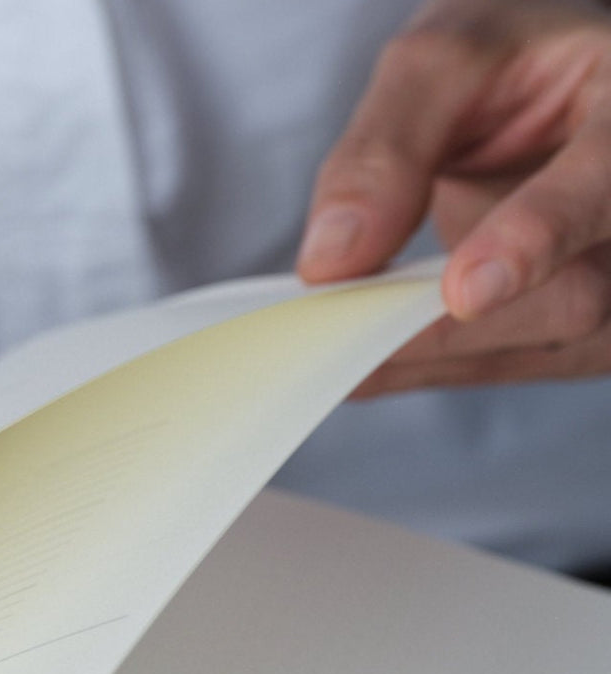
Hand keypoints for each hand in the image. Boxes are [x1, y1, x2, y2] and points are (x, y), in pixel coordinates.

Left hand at [297, 0, 610, 393]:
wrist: (547, 106)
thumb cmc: (511, 70)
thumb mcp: (448, 62)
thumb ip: (387, 147)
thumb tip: (330, 261)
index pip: (607, 185)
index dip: (538, 235)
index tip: (463, 290)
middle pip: (571, 299)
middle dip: (439, 327)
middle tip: (333, 334)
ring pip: (525, 351)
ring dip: (415, 354)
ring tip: (333, 337)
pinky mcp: (578, 343)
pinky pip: (492, 370)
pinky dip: (414, 364)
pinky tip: (361, 348)